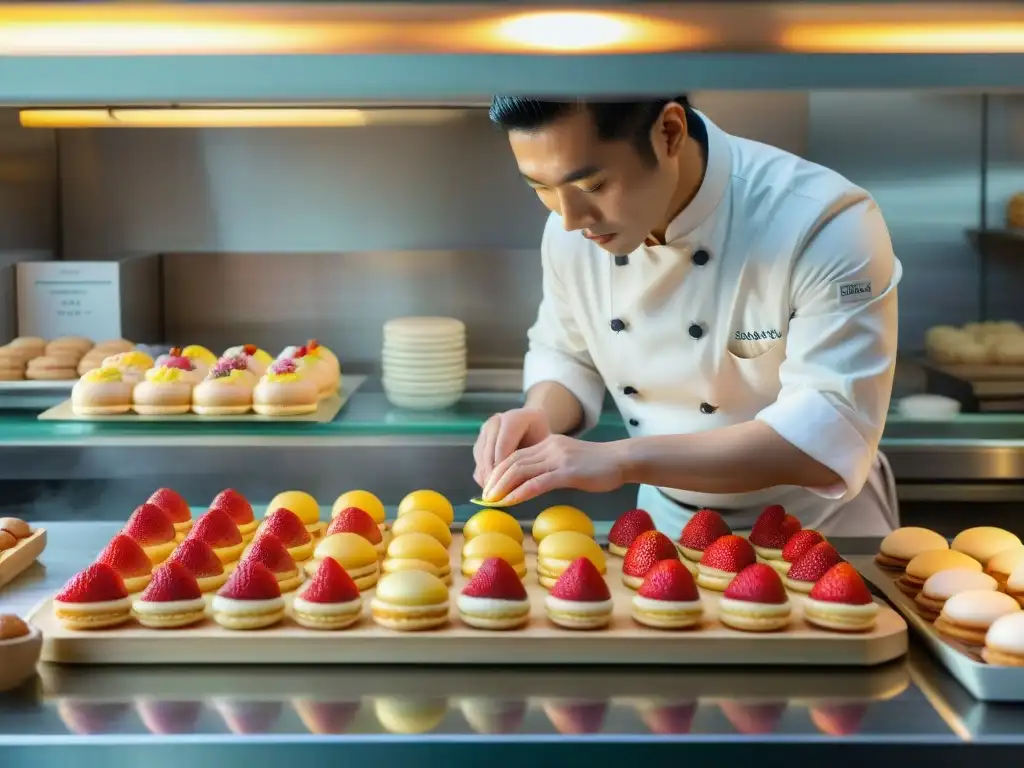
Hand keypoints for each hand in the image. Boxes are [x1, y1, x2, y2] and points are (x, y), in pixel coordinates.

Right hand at [472, 408, 551, 488]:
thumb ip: (533, 461)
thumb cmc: (542, 437)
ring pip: (481, 459)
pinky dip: (484, 476)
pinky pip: (477, 461)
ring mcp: (485, 431)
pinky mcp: (479, 441)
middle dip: (493, 477)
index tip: (507, 489)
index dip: (503, 468)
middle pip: (489, 453)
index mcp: (514, 419)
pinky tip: (493, 488)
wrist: (534, 426)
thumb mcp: (544, 446)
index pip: (503, 446)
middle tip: (498, 497)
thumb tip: (523, 486)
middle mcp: (495, 422)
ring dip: (487, 478)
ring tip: (496, 496)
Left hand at [482, 435, 626, 504]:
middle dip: (495, 480)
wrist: (622, 460)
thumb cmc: (598, 467)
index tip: (488, 488)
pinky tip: (510, 502)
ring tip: (492, 501)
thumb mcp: (568, 463)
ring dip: (502, 487)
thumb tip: (530, 484)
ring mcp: (558, 458)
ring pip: (521, 470)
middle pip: (512, 462)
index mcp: (548, 443)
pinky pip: (538, 482)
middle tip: (485, 497)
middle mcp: (549, 447)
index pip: (515, 456)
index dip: (498, 472)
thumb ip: (549, 468)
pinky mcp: (567, 472)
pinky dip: (520, 492)